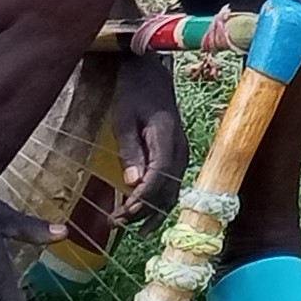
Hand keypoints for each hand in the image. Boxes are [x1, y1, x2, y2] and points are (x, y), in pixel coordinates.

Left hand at [105, 54, 187, 228]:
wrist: (149, 72)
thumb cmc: (133, 92)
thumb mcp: (124, 118)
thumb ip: (129, 150)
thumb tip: (132, 183)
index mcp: (167, 140)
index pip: (158, 178)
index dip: (142, 200)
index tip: (123, 214)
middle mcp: (180, 150)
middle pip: (167, 190)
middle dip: (144, 212)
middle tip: (118, 224)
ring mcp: (181, 152)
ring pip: (172, 190)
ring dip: (152, 211)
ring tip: (132, 228)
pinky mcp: (177, 154)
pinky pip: (171, 183)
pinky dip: (158, 199)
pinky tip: (144, 210)